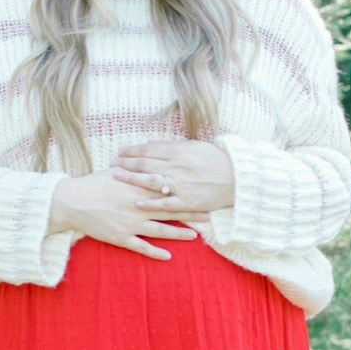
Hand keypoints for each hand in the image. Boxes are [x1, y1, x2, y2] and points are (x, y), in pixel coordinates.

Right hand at [47, 168, 201, 258]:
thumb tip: (150, 160)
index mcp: (138, 188)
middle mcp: (138, 206)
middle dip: (189, 213)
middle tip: (207, 215)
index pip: (167, 190)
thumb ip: (136, 169)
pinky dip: (155, 252)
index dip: (185, 192)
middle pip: (169, 210)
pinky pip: (142, 247)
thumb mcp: (117, 171)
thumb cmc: (94, 184)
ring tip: (194, 236)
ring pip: (160, 230)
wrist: (73, 202)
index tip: (201, 193)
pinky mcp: (121, 237)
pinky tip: (168, 256)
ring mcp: (130, 224)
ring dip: (178, 234)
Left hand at [110, 138, 234, 216]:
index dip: (133, 151)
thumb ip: (174, 147)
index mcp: (179, 151)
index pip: (149, 149)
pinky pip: (165, 203)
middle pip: (145, 164)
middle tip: (113, 163)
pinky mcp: (187, 201)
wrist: (238, 178)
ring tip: (117, 176)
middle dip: (126, 163)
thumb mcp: (195, 146)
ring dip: (131, 179)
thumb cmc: (217, 160)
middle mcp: (177, 166)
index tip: (121, 152)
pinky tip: (137, 202)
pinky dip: (150, 203)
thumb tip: (152, 146)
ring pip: (150, 181)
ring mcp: (181, 185)